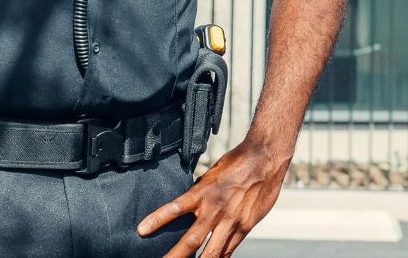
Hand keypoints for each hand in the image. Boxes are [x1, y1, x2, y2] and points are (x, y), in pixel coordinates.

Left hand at [137, 140, 291, 257]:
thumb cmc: (237, 162)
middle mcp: (215, 210)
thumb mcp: (211, 174)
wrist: (266, 159)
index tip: (141, 231)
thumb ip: (200, 192)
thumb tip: (189, 204)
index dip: (157, 220)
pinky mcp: (245, 227)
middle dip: (175, 256)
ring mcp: (231, 221)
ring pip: (212, 253)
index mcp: (203, 193)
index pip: (174, 208)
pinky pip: (229, 249)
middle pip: (191, 241)